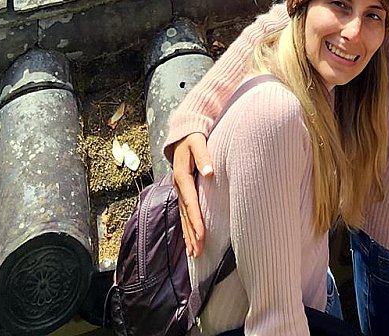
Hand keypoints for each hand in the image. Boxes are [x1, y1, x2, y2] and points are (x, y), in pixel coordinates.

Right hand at [172, 133, 213, 256]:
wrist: (183, 134)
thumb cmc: (193, 138)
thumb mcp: (198, 142)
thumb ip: (203, 156)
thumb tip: (210, 172)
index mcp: (182, 175)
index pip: (190, 201)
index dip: (195, 219)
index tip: (202, 235)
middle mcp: (178, 186)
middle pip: (185, 214)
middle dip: (191, 234)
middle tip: (197, 252)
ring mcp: (179, 190)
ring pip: (183, 217)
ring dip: (188, 235)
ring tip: (193, 254)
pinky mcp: (182, 192)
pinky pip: (183, 214)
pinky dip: (186, 228)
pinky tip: (190, 241)